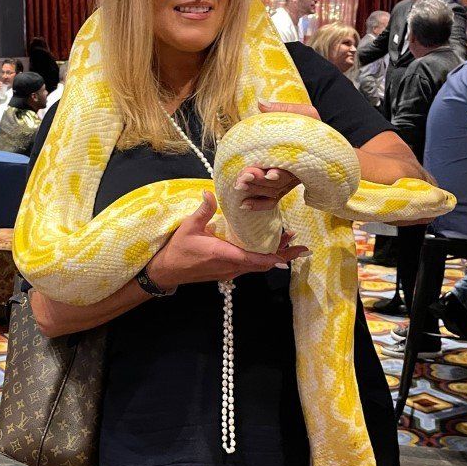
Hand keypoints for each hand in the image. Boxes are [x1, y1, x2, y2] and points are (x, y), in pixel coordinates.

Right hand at [145, 192, 306, 291]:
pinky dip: (262, 259)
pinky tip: (266, 249)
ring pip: (257, 267)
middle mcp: (230, 267)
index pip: (255, 258)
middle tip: (298, 244)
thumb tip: (210, 193)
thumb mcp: (189, 227)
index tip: (294, 253)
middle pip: (263, 264)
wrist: (168, 271)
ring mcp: (229, 272)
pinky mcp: (227, 273)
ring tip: (287, 242)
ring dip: (273, 256)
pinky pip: (249, 267)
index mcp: (224, 254)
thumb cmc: (178, 249)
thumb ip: (203, 210)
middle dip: (282, 254)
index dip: (277, 256)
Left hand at [244, 100, 313, 206]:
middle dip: (260, 180)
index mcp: (303, 155)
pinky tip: (243, 204)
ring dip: (255, 190)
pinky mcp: (283, 188)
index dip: (280, 172)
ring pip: (273, 192)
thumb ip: (283, 110)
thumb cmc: (310, 126)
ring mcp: (290, 182)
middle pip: (279, 182)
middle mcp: (297, 172)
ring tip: (238, 185)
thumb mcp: (304, 114)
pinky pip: (272, 200)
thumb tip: (260, 104)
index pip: (292, 168)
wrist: (319, 141)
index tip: (268, 172)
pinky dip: (258, 204)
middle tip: (244, 177)